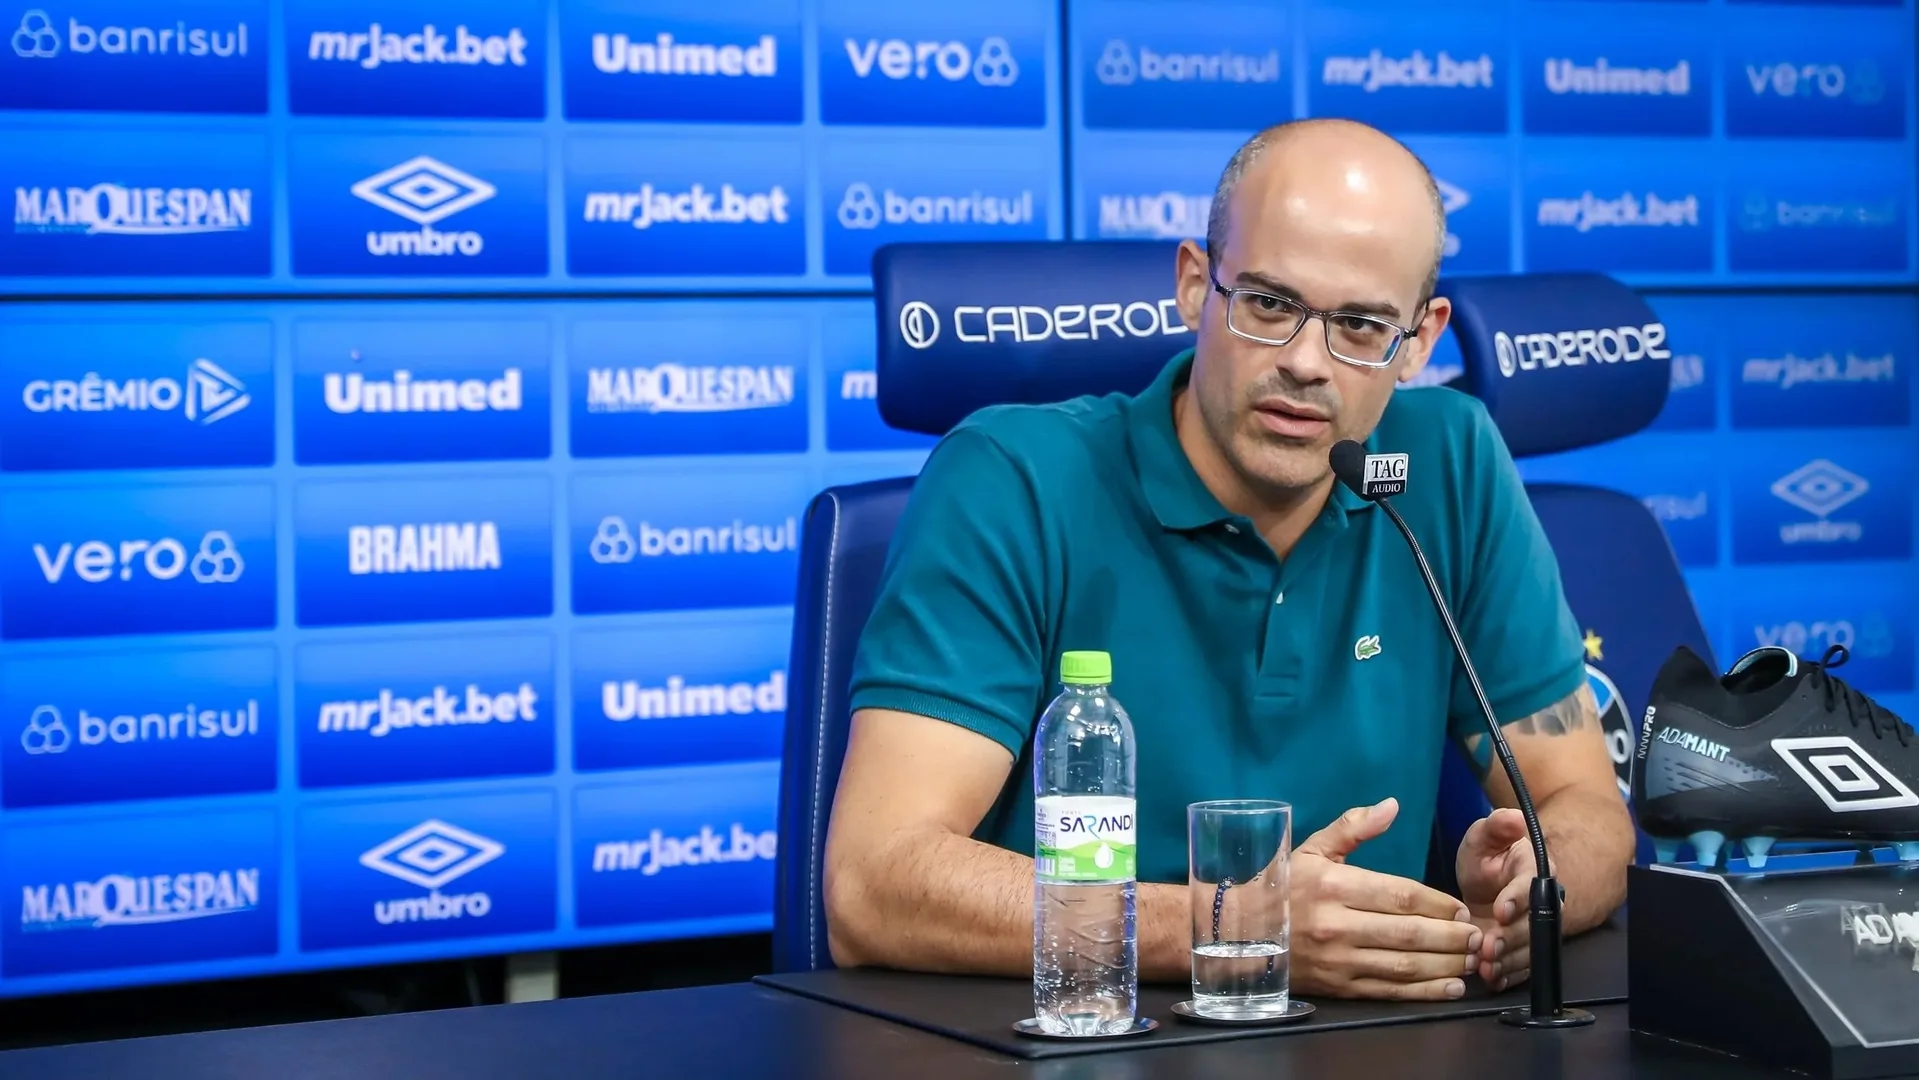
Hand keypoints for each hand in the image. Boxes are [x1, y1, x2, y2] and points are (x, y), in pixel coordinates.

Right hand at [1290, 798, 1481, 1000]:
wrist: (1239, 932)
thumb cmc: (1281, 886)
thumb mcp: (1312, 849)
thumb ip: (1354, 827)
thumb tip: (1391, 805)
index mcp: (1335, 886)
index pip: (1400, 895)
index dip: (1438, 904)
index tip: (1462, 908)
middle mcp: (1338, 924)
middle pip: (1408, 932)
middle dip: (1451, 936)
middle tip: (1478, 935)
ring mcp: (1339, 960)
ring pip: (1404, 965)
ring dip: (1445, 964)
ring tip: (1472, 959)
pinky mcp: (1339, 987)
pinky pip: (1389, 991)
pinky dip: (1424, 991)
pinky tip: (1451, 987)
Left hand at [1455, 808, 1533, 990]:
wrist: (1493, 882)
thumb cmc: (1489, 856)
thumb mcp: (1484, 836)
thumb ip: (1497, 826)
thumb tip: (1514, 816)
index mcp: (1535, 869)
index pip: (1531, 884)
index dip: (1517, 898)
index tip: (1501, 910)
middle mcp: (1543, 901)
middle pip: (1533, 923)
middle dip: (1511, 937)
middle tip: (1488, 947)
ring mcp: (1536, 928)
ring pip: (1529, 948)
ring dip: (1508, 960)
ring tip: (1485, 967)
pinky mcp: (1525, 949)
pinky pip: (1523, 965)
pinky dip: (1507, 975)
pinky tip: (1491, 979)